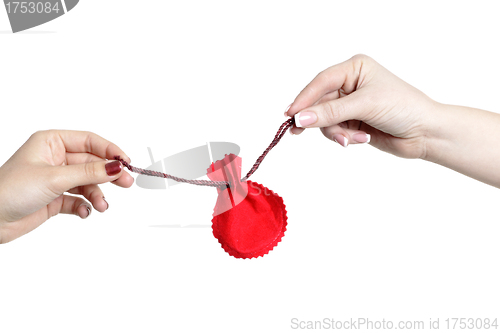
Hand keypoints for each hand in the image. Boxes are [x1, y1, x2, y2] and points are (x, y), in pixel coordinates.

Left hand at [0, 130, 133, 242]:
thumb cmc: (9, 190)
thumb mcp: (55, 177)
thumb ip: (89, 172)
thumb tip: (115, 166)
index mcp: (51, 143)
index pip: (89, 141)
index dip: (109, 150)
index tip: (125, 162)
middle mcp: (55, 159)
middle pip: (92, 163)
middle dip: (108, 175)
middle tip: (126, 183)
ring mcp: (55, 179)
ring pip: (87, 183)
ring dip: (97, 194)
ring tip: (101, 205)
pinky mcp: (54, 198)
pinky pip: (78, 199)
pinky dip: (84, 206)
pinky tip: (84, 211)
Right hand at [286, 54, 436, 158]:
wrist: (425, 132)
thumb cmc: (403, 108)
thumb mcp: (365, 105)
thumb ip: (330, 113)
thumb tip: (300, 118)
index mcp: (355, 69)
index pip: (321, 82)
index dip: (304, 98)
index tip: (290, 114)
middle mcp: (350, 84)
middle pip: (320, 103)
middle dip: (323, 121)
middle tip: (300, 133)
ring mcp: (351, 104)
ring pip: (325, 120)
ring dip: (337, 132)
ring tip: (352, 139)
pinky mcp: (353, 121)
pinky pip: (335, 131)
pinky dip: (345, 137)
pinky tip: (361, 138)